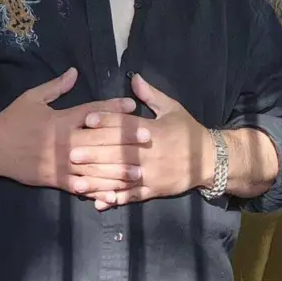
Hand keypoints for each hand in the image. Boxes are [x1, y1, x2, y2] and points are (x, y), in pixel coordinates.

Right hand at [0, 67, 146, 194]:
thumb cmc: (13, 120)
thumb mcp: (32, 98)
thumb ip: (56, 87)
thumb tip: (74, 72)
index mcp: (61, 120)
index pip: (92, 112)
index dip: (113, 109)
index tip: (133, 107)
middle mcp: (65, 142)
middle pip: (100, 141)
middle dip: (125, 140)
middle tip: (148, 140)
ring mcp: (62, 163)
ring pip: (95, 168)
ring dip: (118, 170)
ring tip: (139, 172)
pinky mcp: (56, 180)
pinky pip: (81, 187)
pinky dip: (98, 192)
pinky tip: (115, 195)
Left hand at [71, 73, 214, 210]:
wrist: (210, 160)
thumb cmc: (188, 131)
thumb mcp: (172, 109)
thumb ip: (151, 95)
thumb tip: (133, 77)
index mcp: (154, 131)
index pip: (127, 125)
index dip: (107, 121)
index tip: (86, 119)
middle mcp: (151, 154)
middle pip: (119, 153)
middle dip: (94, 154)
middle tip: (71, 153)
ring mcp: (152, 175)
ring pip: (122, 178)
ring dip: (99, 181)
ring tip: (78, 182)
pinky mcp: (154, 190)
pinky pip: (133, 196)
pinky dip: (116, 200)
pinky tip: (99, 203)